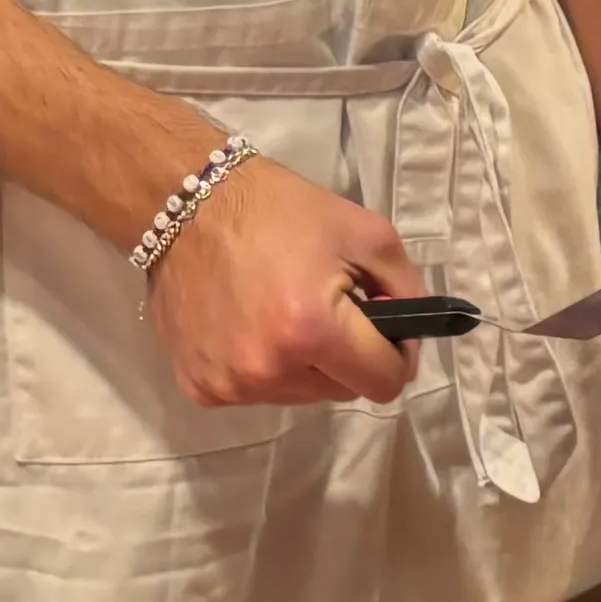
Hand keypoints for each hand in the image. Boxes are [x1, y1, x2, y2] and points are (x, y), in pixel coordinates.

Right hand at [140, 149, 419, 409]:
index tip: (385, 330)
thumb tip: (413, 344)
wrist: (187, 205)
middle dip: (347, 358)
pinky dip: (264, 369)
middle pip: (343, 392)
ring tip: (283, 313)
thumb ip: (408, 292)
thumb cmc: (281, 212)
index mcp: (312, 330)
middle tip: (327, 309)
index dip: (395, 356)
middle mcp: (268, 369)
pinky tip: (249, 326)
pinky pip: (256, 395)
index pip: (384, 384)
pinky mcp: (200, 388)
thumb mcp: (366, 234)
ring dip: (305, 366)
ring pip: (300, 396)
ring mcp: (230, 384)